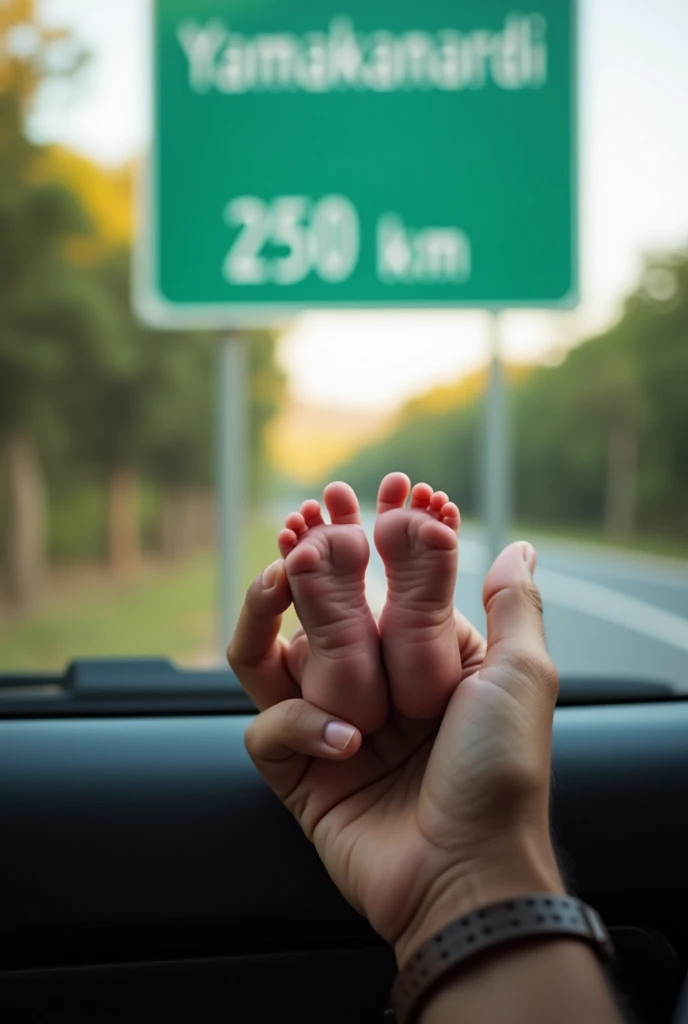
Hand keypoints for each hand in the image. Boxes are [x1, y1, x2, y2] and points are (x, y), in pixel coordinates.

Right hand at [228, 542, 564, 965]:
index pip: (382, 588)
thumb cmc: (500, 774)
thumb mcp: (521, 677)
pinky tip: (345, 740)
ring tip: (276, 582)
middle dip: (308, 561)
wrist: (469, 875)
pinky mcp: (299, 776)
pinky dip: (298, 726)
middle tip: (303, 519)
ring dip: (263, 617)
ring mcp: (331, 731)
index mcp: (421, 666)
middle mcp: (372, 692)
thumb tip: (518, 548)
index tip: (362, 495)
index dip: (371, 540)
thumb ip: (513, 606)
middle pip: (320, 613)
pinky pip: (270, 731)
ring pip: (271, 660)